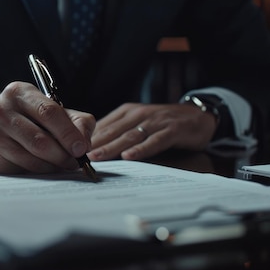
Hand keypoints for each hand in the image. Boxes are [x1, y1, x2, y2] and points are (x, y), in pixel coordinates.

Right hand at [0, 82, 95, 173]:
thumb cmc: (28, 120)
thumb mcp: (54, 112)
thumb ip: (77, 121)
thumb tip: (85, 142)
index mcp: (20, 92)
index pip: (49, 112)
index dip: (68, 133)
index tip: (81, 148)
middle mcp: (2, 108)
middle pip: (40, 138)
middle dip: (63, 153)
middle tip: (75, 162)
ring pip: (32, 155)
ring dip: (53, 164)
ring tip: (63, 164)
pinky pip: (22, 166)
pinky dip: (40, 169)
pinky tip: (46, 167)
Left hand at [87, 103, 216, 160]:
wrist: (198, 116)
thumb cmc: (163, 123)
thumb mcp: (139, 122)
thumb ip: (119, 131)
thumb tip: (92, 145)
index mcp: (128, 112)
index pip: (104, 125)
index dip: (87, 137)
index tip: (72, 149)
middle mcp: (140, 114)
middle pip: (114, 131)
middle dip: (95, 143)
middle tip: (77, 156)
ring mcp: (156, 122)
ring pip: (130, 136)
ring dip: (112, 147)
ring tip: (97, 157)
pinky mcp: (172, 130)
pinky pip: (155, 141)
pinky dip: (142, 149)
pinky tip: (130, 157)